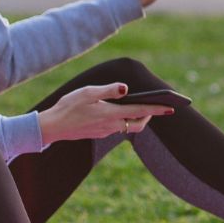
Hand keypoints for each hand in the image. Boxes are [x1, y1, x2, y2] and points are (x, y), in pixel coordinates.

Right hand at [39, 82, 173, 143]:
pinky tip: (119, 112)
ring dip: (136, 118)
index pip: (140, 111)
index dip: (157, 109)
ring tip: (140, 107)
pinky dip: (123, 120)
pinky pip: (116, 128)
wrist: (52, 127)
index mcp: (111, 114)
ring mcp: (105, 131)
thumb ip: (108, 90)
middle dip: (149, 116)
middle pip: (138, 124)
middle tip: (157, 107)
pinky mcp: (98, 133)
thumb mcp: (88, 93)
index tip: (171, 108)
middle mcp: (111, 125)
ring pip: (127, 126)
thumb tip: (126, 88)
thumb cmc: (68, 107)